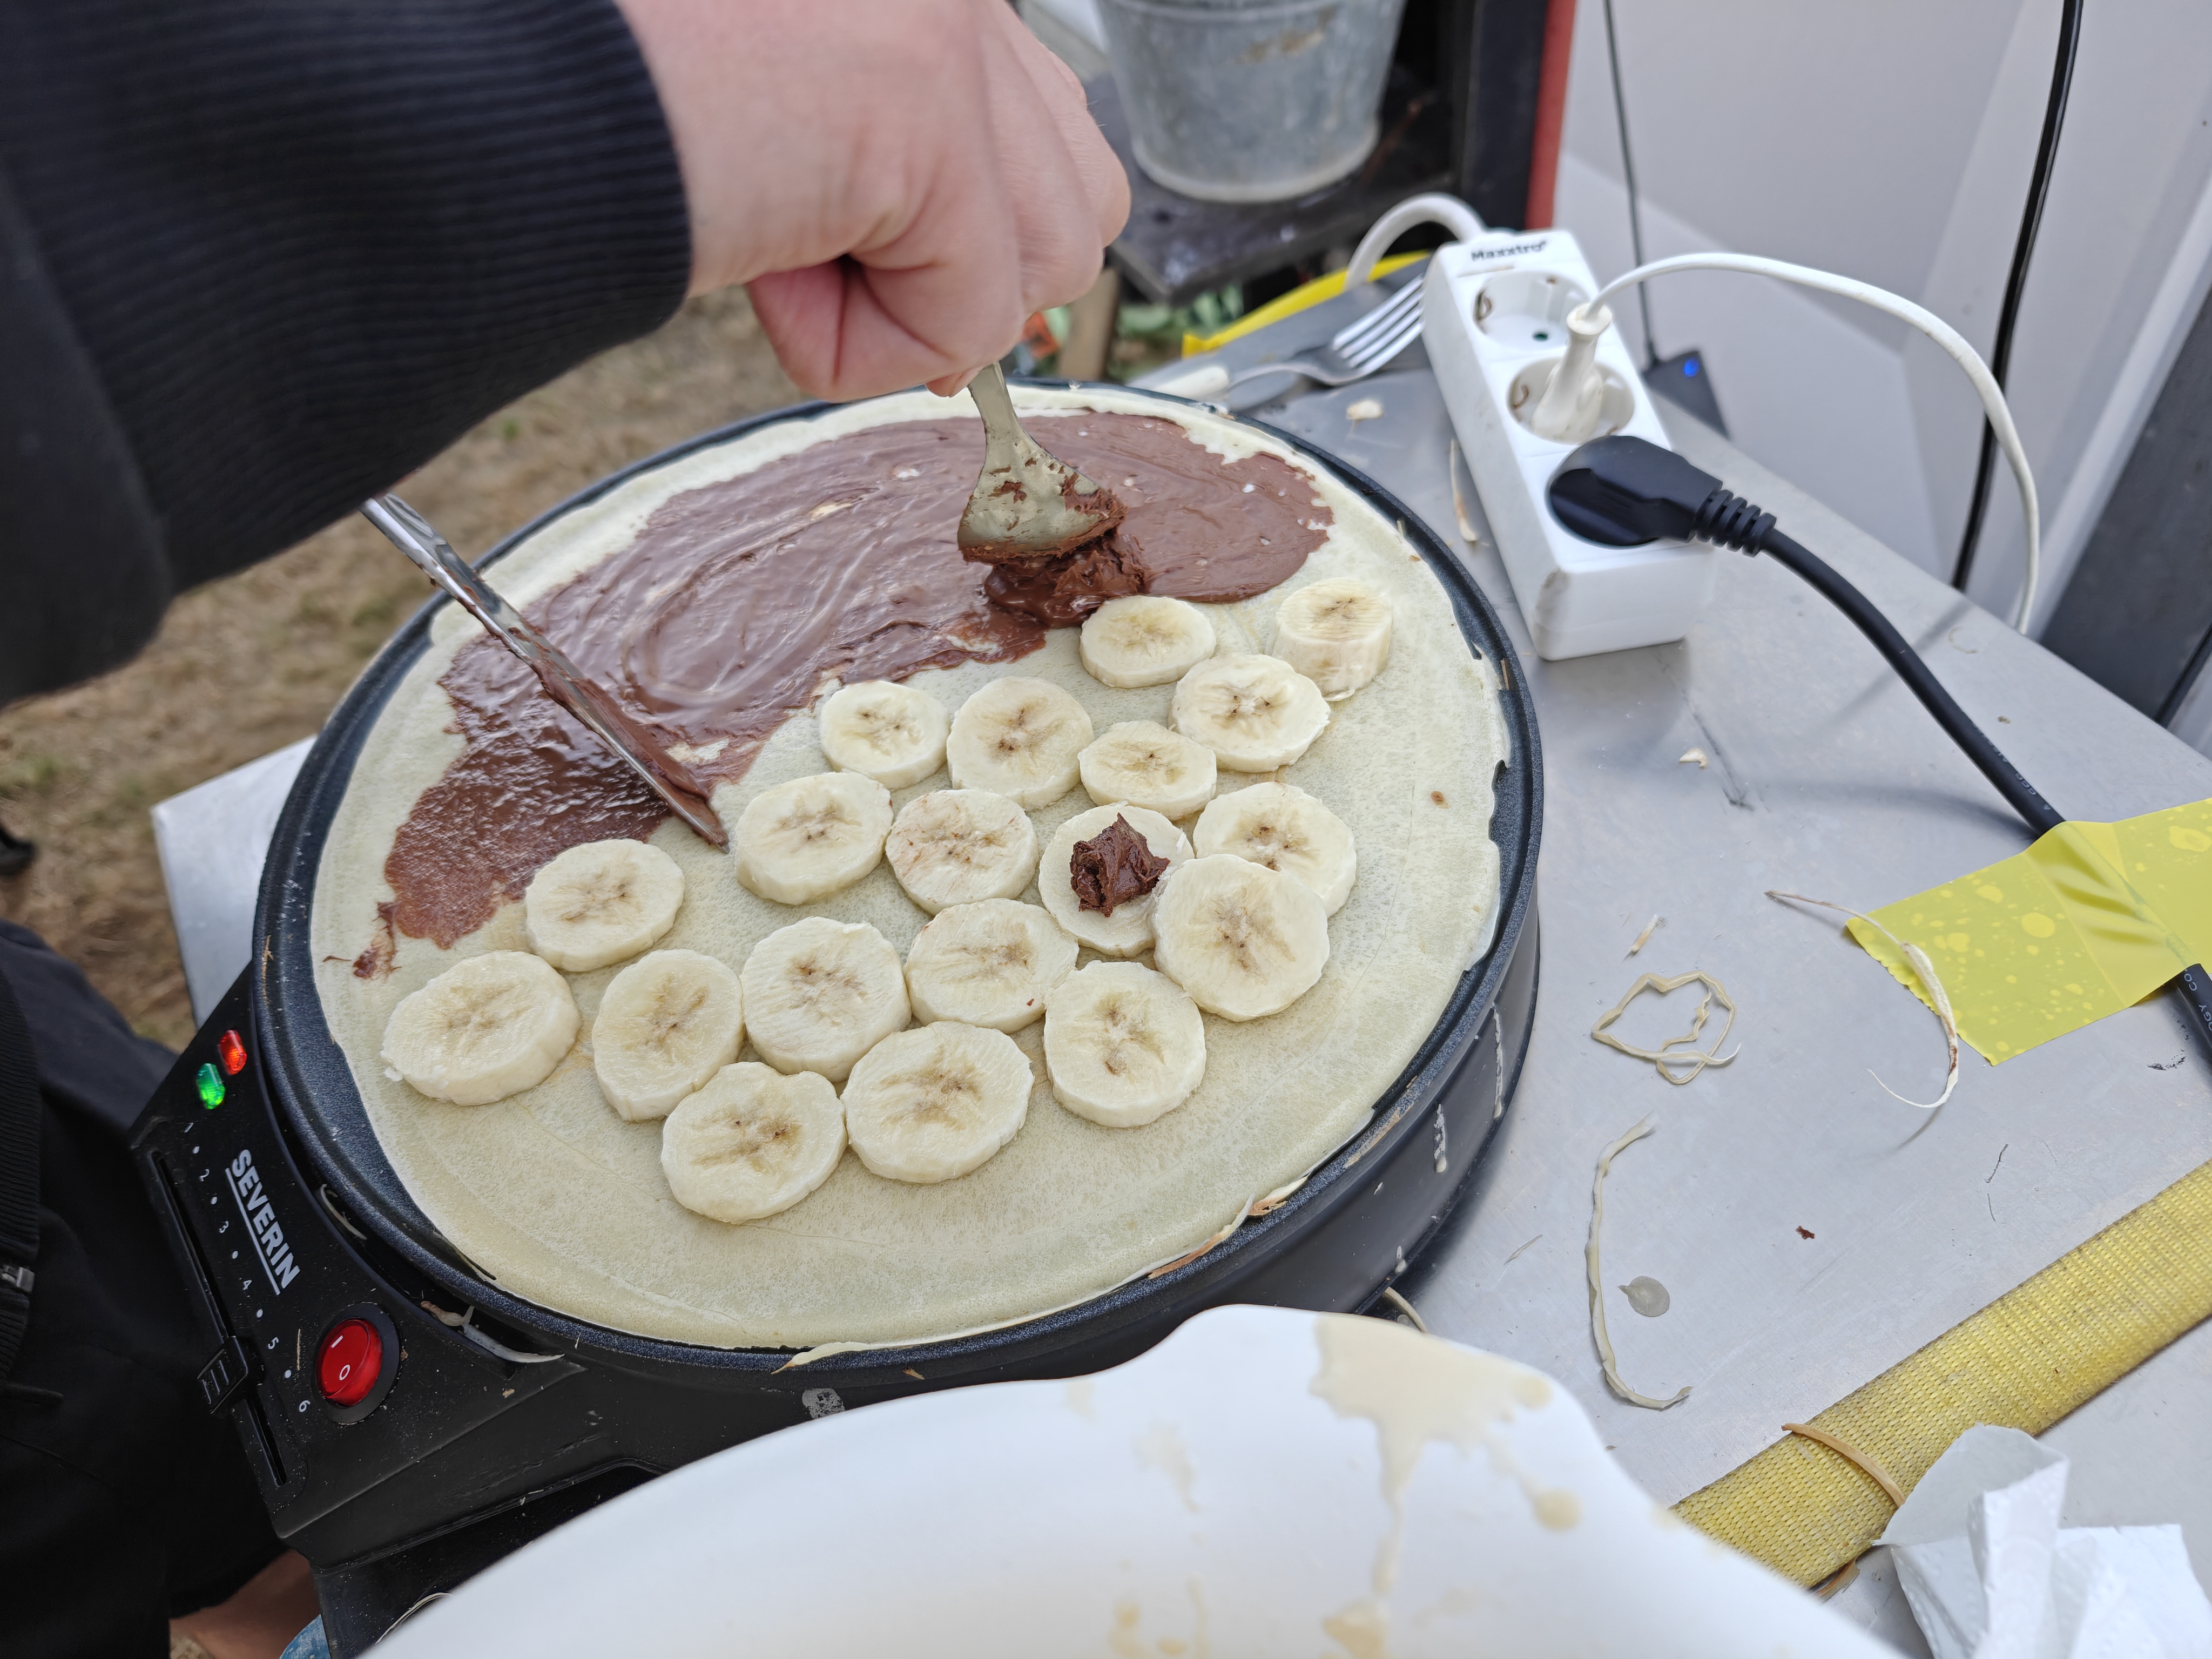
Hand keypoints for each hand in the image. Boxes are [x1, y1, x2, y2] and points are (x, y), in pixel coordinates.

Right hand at [615, 0, 1128, 399]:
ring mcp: (947, 21)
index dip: (981, 236)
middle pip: (1079, 202)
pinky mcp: (921, 99)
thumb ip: (903, 173)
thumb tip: (991, 308)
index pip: (1047, 130)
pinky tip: (761, 272)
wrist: (494, 93)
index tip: (878, 260)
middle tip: (818, 254)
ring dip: (900, 313)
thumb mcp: (796, 138)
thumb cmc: (603, 119)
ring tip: (775, 246)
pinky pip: (961, 325)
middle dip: (965, 277)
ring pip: (1039, 267)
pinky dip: (852, 352)